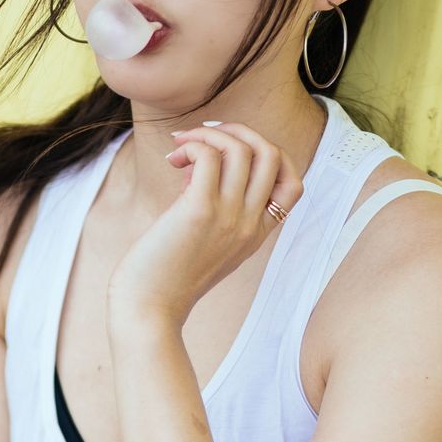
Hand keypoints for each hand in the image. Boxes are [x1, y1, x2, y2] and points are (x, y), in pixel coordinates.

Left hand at [106, 121, 303, 329]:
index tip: (231, 152)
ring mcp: (230, 218)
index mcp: (257, 234)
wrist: (148, 310)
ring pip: (242, 149)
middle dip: (239, 131)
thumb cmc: (166, 277)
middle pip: (272, 154)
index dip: (269, 155)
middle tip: (204, 136)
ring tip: (180, 148)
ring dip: (209, 134)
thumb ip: (215, 208)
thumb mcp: (204, 243)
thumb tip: (201, 164)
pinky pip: (209, 156)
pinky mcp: (201, 211)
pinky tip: (173, 160)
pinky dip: (193, 146)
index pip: (292, 183)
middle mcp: (250, 224)